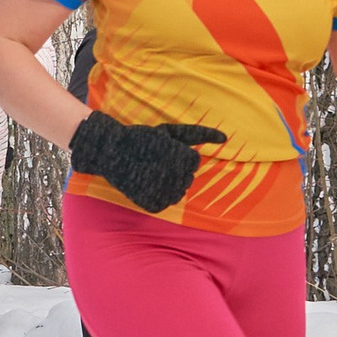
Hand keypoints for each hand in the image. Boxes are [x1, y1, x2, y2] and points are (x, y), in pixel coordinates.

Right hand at [66, 111, 225, 213]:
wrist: (110, 152)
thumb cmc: (142, 139)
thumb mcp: (170, 131)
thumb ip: (199, 133)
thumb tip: (226, 137)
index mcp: (183, 158)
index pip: (194, 163)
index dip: (179, 155)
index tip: (163, 150)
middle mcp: (177, 177)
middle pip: (187, 178)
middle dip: (174, 170)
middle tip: (154, 161)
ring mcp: (164, 193)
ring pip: (178, 193)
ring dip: (168, 184)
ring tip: (150, 172)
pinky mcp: (153, 205)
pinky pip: (165, 203)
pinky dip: (157, 196)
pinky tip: (146, 184)